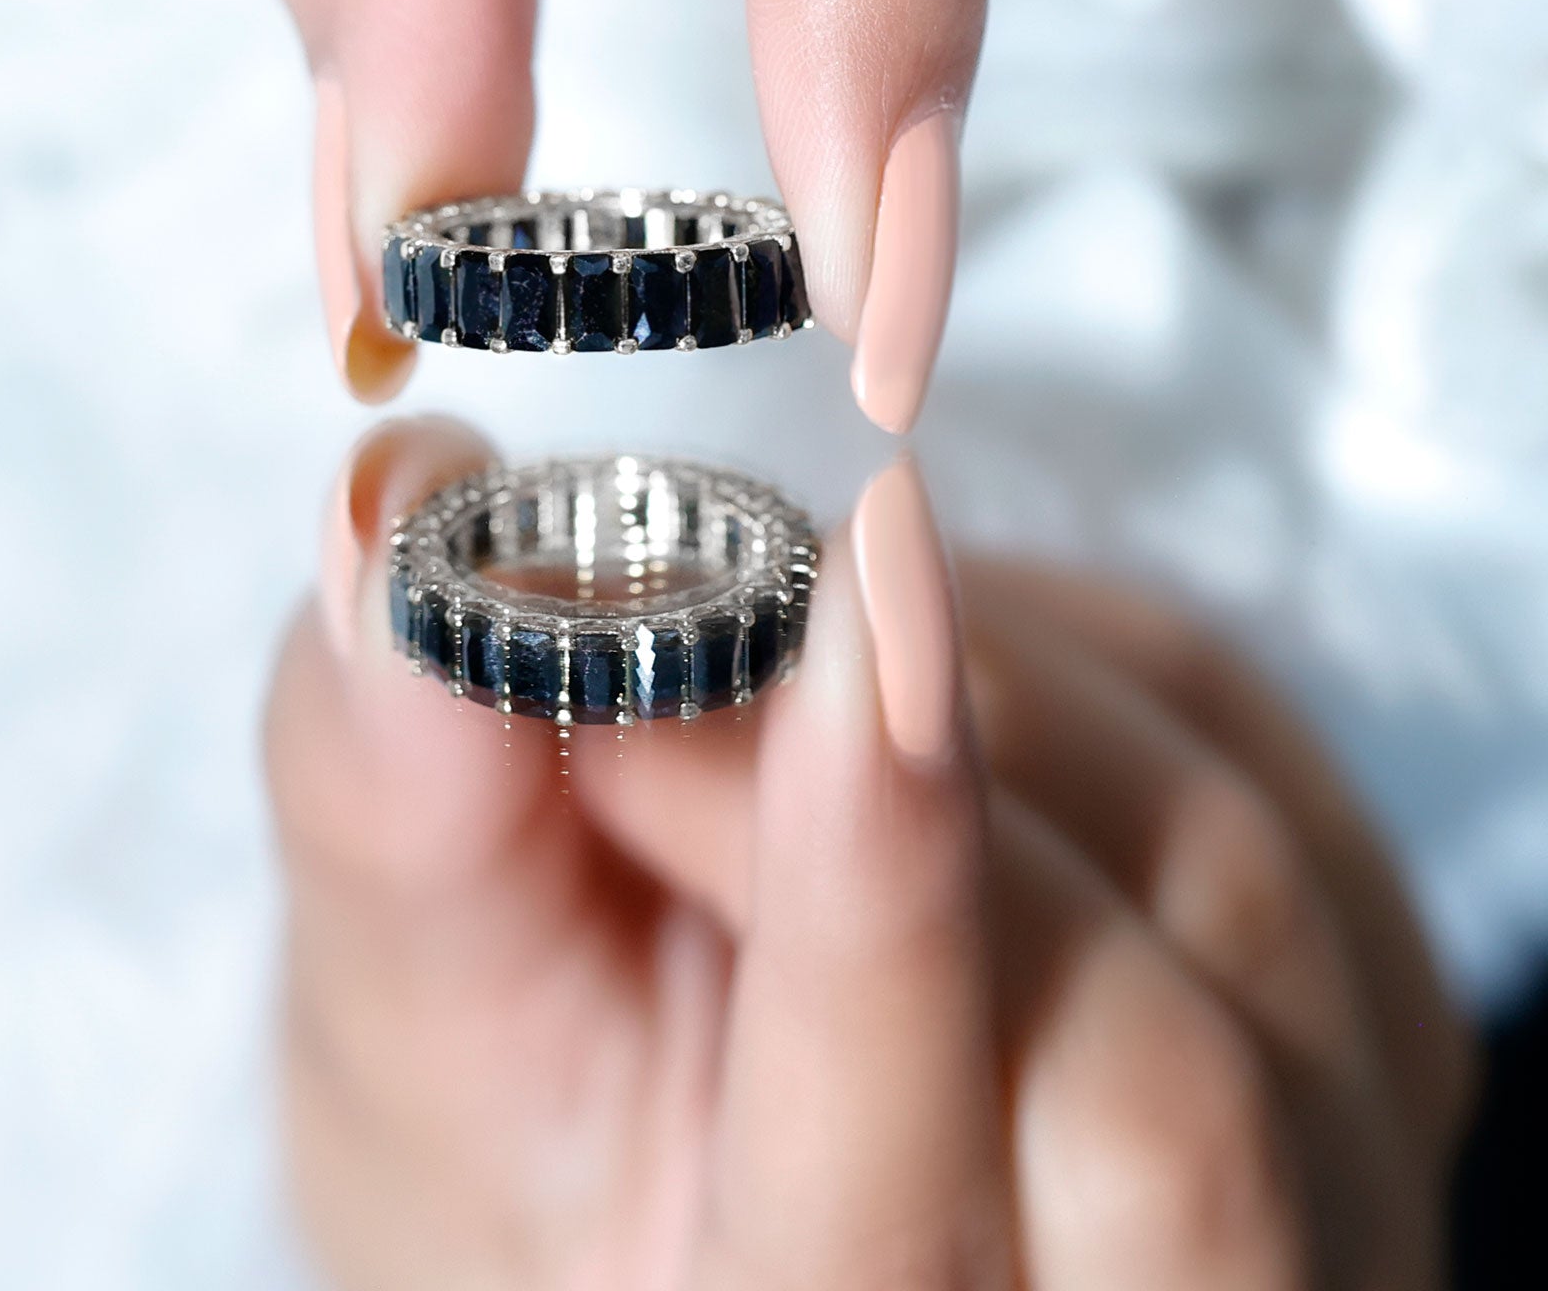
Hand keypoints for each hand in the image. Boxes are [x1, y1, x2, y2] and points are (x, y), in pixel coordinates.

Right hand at [269, 419, 1472, 1288]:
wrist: (703, 1126)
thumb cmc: (526, 1126)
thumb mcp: (405, 1017)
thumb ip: (404, 818)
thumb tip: (395, 537)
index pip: (892, 1247)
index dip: (870, 916)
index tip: (825, 621)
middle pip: (1136, 1088)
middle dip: (915, 785)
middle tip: (715, 599)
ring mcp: (1301, 1190)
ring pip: (1230, 891)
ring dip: (976, 685)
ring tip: (775, 642)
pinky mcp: (1363, 1006)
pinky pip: (1261, 761)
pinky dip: (1065, 645)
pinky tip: (913, 657)